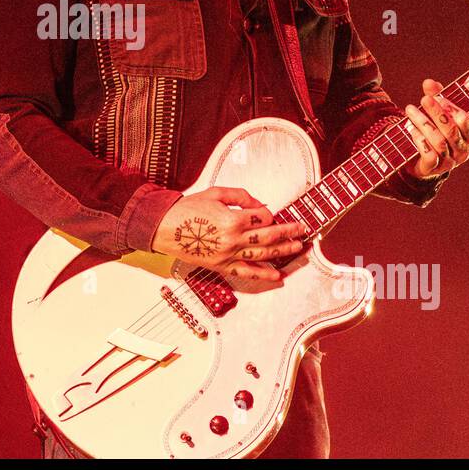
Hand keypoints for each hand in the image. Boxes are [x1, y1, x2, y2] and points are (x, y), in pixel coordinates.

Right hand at [149, 186, 305, 282]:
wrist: (165, 228)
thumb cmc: (188, 209)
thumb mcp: (216, 193)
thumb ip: (241, 196)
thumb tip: (261, 205)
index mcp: (232, 219)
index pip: (263, 217)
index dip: (269, 214)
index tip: (269, 213)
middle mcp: (233, 239)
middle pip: (269, 237)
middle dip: (288, 232)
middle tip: (302, 229)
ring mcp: (228, 255)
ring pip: (263, 255)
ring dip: (283, 251)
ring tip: (297, 248)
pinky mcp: (222, 266)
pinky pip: (246, 273)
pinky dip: (263, 276)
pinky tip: (277, 276)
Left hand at [401, 78, 468, 179]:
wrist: (425, 163)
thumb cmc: (436, 134)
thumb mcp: (438, 115)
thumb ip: (436, 98)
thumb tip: (429, 82)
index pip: (465, 120)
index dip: (451, 108)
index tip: (436, 97)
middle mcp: (463, 151)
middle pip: (451, 130)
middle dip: (437, 113)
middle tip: (424, 99)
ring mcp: (450, 162)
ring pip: (439, 142)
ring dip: (423, 123)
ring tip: (410, 110)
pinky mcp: (435, 169)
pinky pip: (429, 155)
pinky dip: (420, 141)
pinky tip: (411, 130)